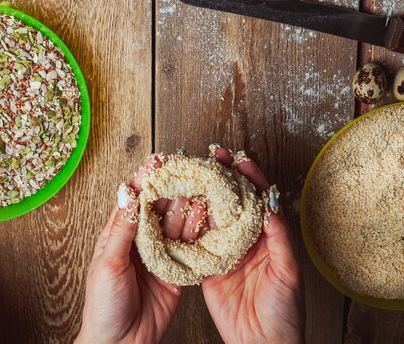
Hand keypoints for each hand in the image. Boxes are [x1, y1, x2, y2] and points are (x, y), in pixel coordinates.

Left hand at [75, 157, 184, 343]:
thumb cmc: (103, 306)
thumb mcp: (108, 264)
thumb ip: (122, 231)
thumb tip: (128, 195)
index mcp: (119, 234)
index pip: (134, 200)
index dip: (145, 179)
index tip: (158, 160)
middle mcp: (141, 240)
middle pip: (159, 207)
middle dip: (172, 187)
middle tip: (188, 168)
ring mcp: (160, 254)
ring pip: (176, 224)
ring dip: (187, 206)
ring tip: (201, 187)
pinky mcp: (176, 271)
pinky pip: (189, 248)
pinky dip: (197, 232)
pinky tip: (206, 217)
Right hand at [202, 147, 304, 343]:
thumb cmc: (285, 313)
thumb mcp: (288, 272)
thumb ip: (279, 239)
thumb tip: (271, 205)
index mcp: (266, 235)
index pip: (256, 198)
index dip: (248, 176)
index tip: (239, 159)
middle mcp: (243, 238)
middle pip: (231, 199)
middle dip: (222, 174)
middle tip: (212, 154)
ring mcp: (223, 250)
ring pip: (211, 213)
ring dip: (202, 191)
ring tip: (191, 169)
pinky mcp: (205, 265)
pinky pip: (195, 240)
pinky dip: (187, 221)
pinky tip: (178, 203)